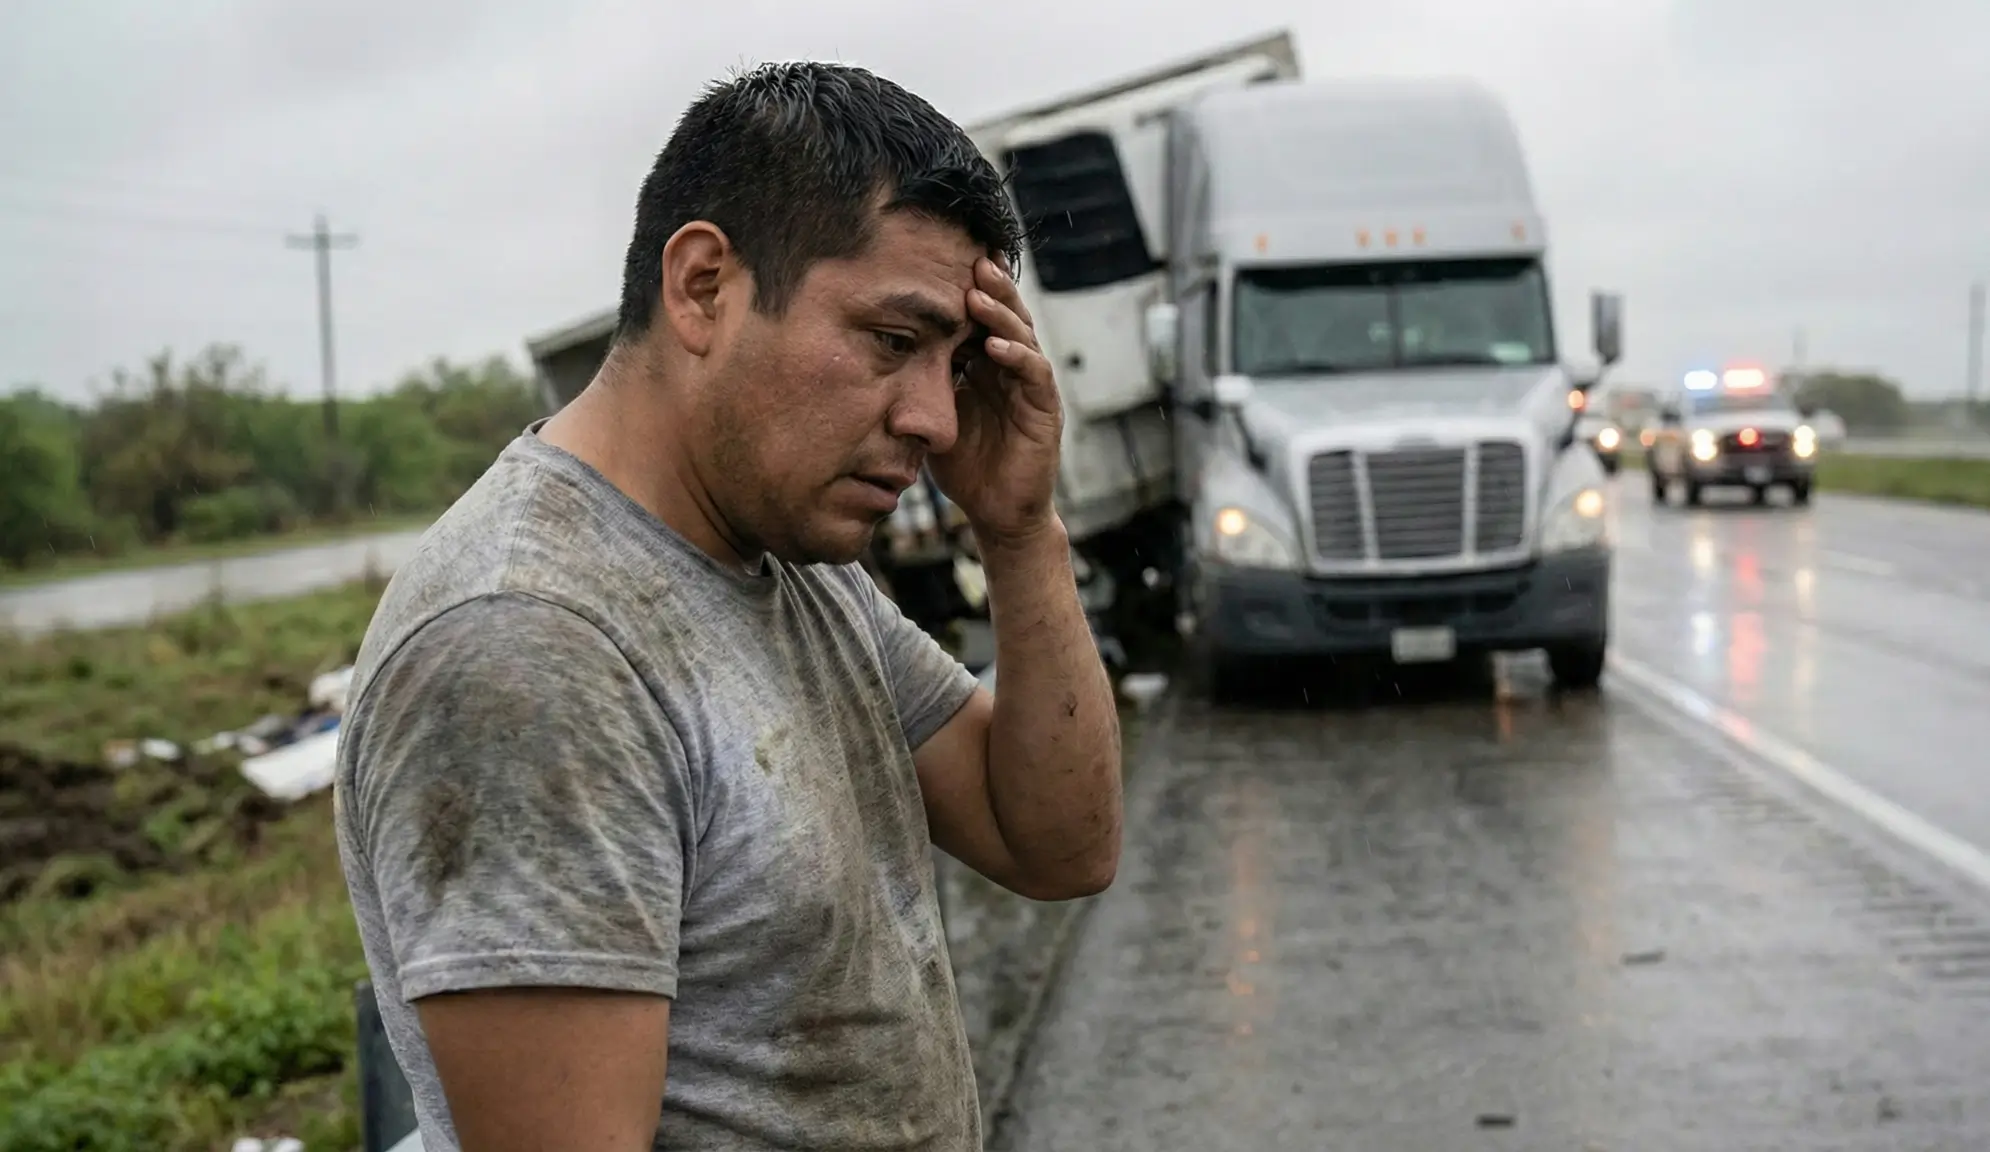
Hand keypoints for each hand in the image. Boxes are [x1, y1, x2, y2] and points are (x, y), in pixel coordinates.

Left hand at [928, 257, 1063, 547]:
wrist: (997, 513)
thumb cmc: (964, 465)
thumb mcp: (932, 415)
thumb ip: (917, 383)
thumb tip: (871, 353)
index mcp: (987, 365)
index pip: (980, 316)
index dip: (967, 288)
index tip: (944, 258)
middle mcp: (1012, 368)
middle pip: (1005, 314)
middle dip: (989, 285)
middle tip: (970, 257)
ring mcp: (1031, 388)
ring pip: (1022, 336)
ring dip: (1002, 313)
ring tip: (978, 292)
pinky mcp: (1045, 411)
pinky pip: (1034, 375)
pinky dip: (1016, 356)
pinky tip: (994, 344)